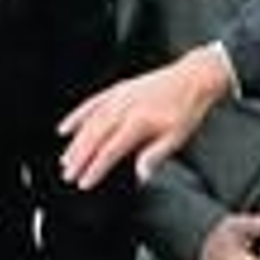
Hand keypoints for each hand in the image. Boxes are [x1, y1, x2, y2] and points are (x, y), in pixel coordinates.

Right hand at [59, 44, 234, 186]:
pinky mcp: (118, 89)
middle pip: (95, 137)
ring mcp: (119, 97)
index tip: (84, 182)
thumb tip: (141, 175)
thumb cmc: (187, 108)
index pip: (111, 150)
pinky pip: (92, 103)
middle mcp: (125, 107)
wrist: (193, 77)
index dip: (95, 168)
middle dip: (80, 158)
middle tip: (68, 175)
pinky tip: (65, 128)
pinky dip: (77, 116)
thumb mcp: (178, 137)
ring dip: (76, 142)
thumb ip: (155, 155)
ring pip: (90, 122)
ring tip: (65, 159)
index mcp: (139, 122)